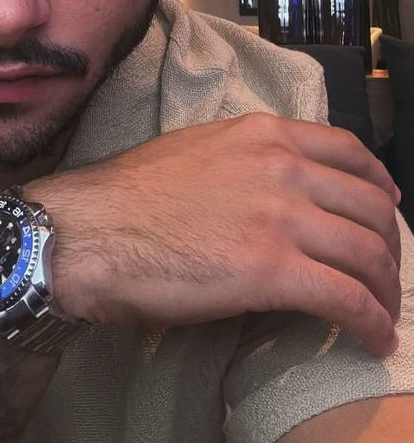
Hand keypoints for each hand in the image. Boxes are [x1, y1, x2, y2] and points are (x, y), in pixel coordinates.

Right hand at [25, 112, 400, 356]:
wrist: (90, 231)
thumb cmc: (129, 196)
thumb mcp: (196, 151)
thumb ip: (246, 160)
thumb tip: (274, 189)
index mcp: (262, 136)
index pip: (348, 151)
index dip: (378, 183)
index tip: (386, 207)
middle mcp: (281, 167)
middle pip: (369, 206)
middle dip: (387, 244)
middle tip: (383, 271)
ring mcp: (280, 217)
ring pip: (367, 253)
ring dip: (385, 289)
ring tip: (381, 313)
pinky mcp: (273, 271)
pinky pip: (347, 299)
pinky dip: (370, 323)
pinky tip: (372, 340)